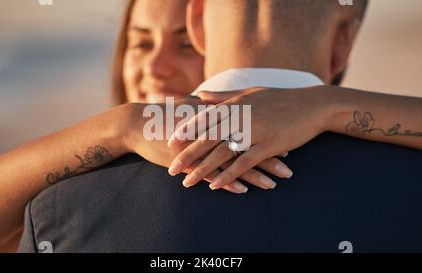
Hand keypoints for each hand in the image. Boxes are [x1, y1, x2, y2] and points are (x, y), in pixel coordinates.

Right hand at [120, 101, 282, 193]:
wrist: (138, 124)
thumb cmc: (166, 116)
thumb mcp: (191, 107)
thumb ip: (209, 104)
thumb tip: (222, 99)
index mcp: (215, 117)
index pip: (247, 126)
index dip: (267, 133)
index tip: (287, 140)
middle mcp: (211, 131)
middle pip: (245, 144)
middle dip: (268, 156)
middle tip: (289, 164)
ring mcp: (200, 147)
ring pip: (232, 161)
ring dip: (254, 173)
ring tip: (274, 183)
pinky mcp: (189, 161)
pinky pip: (212, 173)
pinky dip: (228, 181)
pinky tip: (243, 190)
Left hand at [167, 86, 331, 189]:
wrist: (312, 105)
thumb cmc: (279, 98)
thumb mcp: (249, 93)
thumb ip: (222, 96)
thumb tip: (199, 95)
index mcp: (235, 104)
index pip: (204, 118)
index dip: (186, 131)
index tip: (170, 143)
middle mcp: (240, 117)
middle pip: (208, 138)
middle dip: (187, 155)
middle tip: (171, 169)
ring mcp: (254, 131)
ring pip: (222, 153)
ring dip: (202, 169)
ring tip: (186, 182)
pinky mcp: (268, 145)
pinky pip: (244, 163)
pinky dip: (229, 175)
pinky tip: (215, 186)